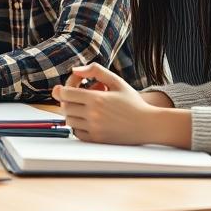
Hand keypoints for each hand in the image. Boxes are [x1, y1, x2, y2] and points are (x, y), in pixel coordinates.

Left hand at [53, 63, 186, 145]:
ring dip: (73, 113)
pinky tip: (89, 119)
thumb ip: (95, 71)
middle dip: (68, 100)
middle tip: (79, 97)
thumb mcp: (117, 81)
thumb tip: (74, 70)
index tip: (68, 88)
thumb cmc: (133, 102)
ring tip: (87, 107)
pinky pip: (76, 133)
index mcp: (96, 99)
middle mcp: (93, 115)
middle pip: (65, 107)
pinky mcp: (96, 140)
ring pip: (69, 120)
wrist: (148, 125)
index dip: (62, 89)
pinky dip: (78, 126)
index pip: (65, 93)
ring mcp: (94, 129)